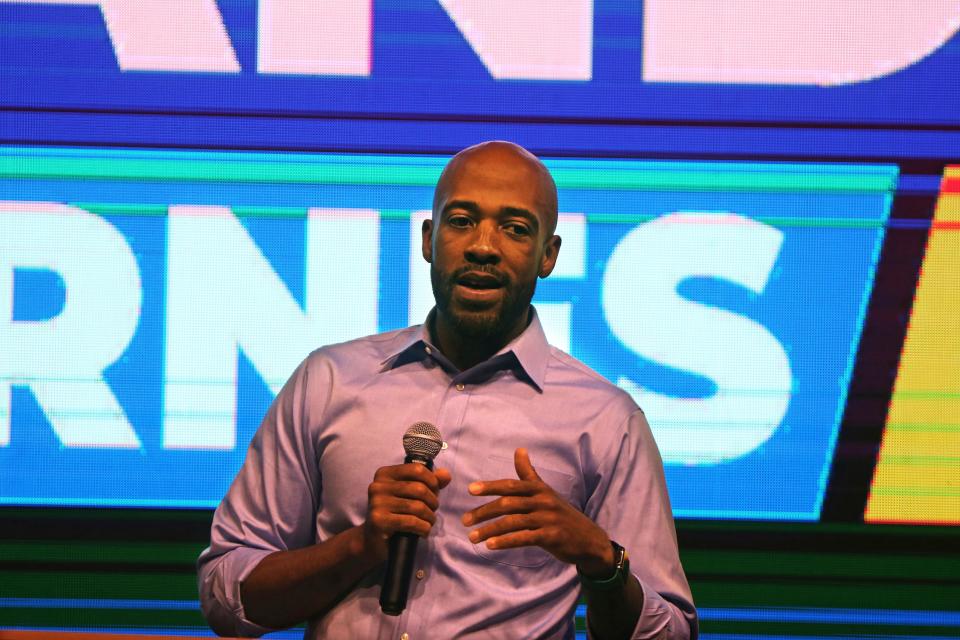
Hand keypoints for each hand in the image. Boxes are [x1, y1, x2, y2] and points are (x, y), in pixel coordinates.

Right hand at [363, 463, 451, 560]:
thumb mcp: (412, 495)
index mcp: (385, 474)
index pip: (416, 469)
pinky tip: (424, 531)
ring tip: (430, 522)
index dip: (432, 481)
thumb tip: (445, 475)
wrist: (373, 541)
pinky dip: (424, 528)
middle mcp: (378, 485)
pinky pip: (411, 522)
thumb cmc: (396, 514)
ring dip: (430, 517)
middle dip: (432, 501)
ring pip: (417, 506)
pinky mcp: (379, 520)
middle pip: (419, 488)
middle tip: (433, 510)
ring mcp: (376, 503)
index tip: (435, 492)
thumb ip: (430, 482)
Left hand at [462, 448, 613, 576]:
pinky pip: (523, 538)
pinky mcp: (551, 536)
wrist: (588, 538)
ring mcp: (548, 518)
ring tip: (472, 538)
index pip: (510, 485)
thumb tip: (519, 449)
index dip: (490, 486)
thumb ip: (529, 473)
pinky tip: (491, 546)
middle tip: (465, 521)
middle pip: (508, 504)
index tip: (470, 490)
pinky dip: (505, 541)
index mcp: (539, 489)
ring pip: (512, 522)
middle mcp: (543, 500)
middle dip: (484, 512)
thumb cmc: (561, 513)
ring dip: (490, 530)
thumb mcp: (545, 492)